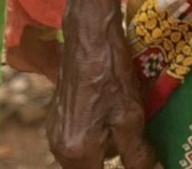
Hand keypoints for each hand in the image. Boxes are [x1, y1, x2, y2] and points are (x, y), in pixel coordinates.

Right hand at [47, 8, 160, 168]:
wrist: (90, 36)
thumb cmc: (111, 74)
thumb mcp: (130, 117)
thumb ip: (137, 154)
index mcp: (75, 152)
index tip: (134, 157)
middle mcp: (58, 146)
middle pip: (88, 167)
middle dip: (111, 158)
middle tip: (135, 139)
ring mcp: (54, 129)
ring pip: (83, 151)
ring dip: (103, 144)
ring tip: (124, 120)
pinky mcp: (56, 113)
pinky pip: (77, 134)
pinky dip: (94, 129)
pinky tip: (109, 107)